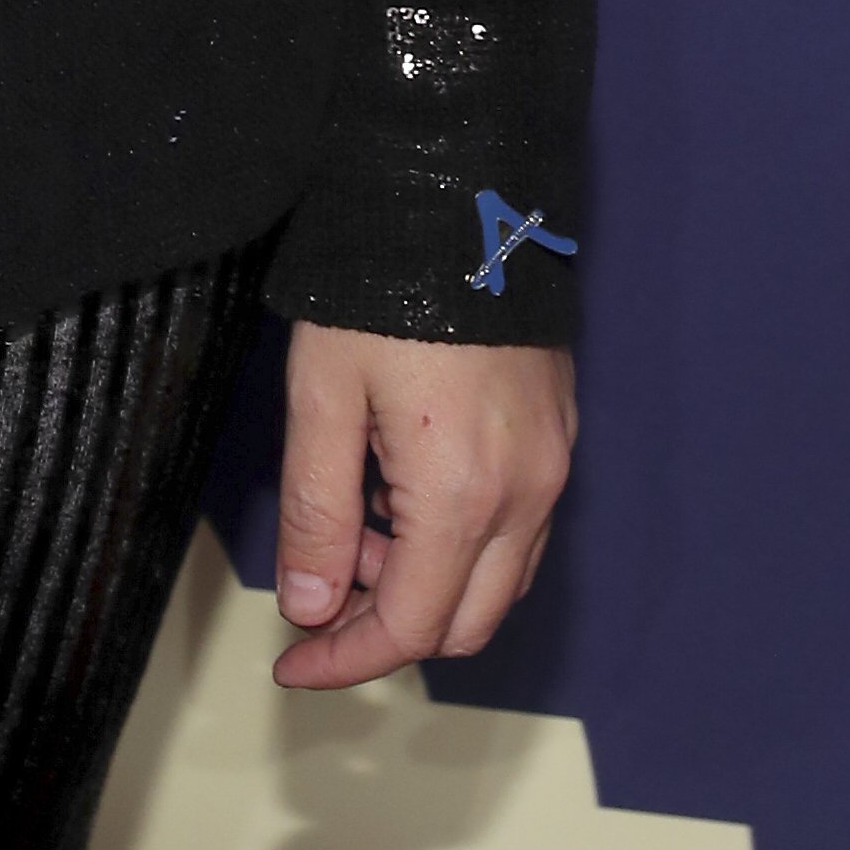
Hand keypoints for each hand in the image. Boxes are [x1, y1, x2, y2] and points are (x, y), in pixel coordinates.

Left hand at [270, 319, 574, 690]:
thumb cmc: (379, 283)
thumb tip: (308, 607)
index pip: (409, 627)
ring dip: (425, 584)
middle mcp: (526, 497)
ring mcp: (552, 466)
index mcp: (462, 498)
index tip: (291, 660)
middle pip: (464, 624)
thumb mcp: (321, 393)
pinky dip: (460, 544)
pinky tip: (400, 492)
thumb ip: (316, 509)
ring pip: (497, 581)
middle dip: (385, 627)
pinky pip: (518, 531)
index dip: (344, 658)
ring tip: (350, 525)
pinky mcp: (559, 434)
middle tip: (316, 591)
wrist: (460, 188)